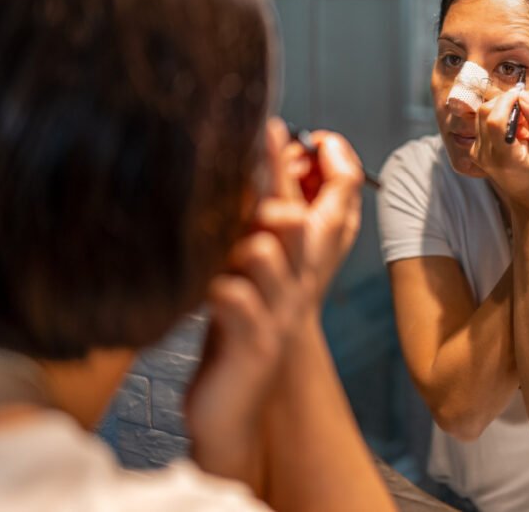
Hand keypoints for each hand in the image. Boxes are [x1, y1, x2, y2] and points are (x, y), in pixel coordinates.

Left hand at [185, 118, 363, 487]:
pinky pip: (237, 301)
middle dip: (276, 178)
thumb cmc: (240, 325)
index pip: (322, 202)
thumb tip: (252, 166)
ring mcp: (277, 312)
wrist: (239, 402)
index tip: (284, 127)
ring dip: (241, 240)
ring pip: (266, 253)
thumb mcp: (255, 270)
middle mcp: (297, 283)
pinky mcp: (254, 341)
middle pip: (299, 219)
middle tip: (258, 139)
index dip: (311, 164)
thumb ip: (257, 224)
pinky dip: (218, 289)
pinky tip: (206, 291)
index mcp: (302, 262)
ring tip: (222, 245)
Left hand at [470, 88, 528, 210]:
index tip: (521, 95)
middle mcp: (484, 154)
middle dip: (504, 102)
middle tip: (524, 109)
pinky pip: (481, 124)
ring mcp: (476, 153)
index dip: (507, 101)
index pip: (495, 119)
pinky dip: (496, 118)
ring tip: (519, 121)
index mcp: (502, 156)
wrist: (528, 197)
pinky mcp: (474, 151)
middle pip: (484, 112)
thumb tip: (524, 96)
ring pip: (481, 115)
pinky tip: (511, 130)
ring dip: (500, 109)